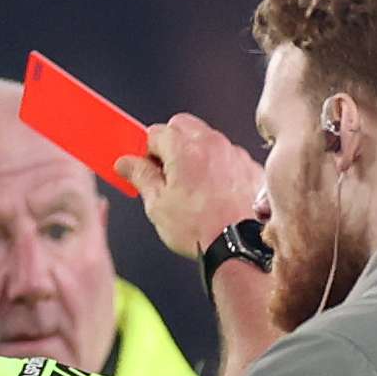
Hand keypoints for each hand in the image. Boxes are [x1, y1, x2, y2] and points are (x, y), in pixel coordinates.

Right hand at [115, 115, 267, 261]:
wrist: (239, 248)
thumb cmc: (201, 230)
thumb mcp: (157, 205)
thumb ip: (140, 176)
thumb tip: (126, 163)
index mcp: (184, 149)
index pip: (154, 133)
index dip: (146, 152)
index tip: (145, 167)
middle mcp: (212, 144)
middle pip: (183, 127)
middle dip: (171, 144)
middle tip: (166, 173)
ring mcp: (234, 154)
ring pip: (208, 140)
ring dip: (196, 155)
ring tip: (192, 188)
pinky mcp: (251, 168)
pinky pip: (229, 157)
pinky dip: (220, 167)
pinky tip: (215, 193)